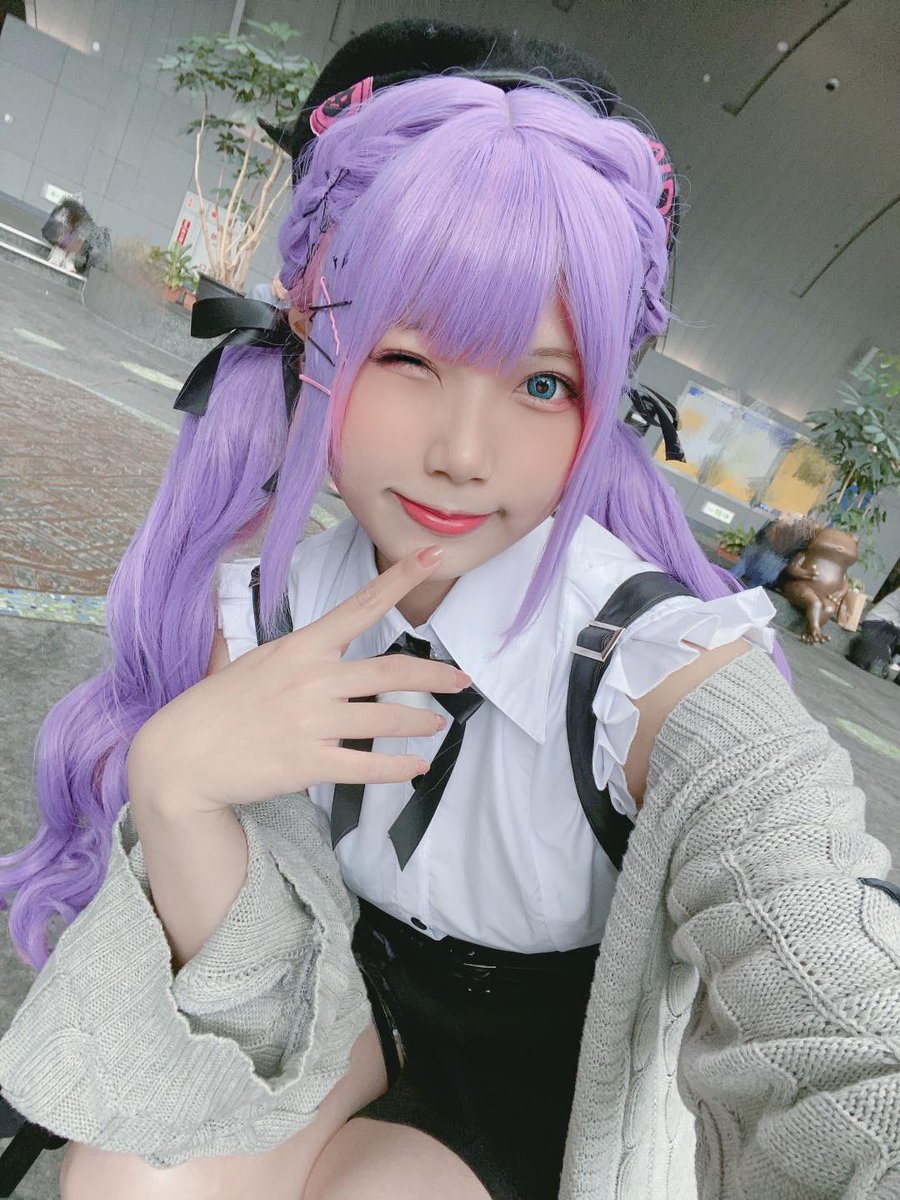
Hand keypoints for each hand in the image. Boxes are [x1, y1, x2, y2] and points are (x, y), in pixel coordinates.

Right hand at [127, 546, 466, 813]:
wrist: (178, 757)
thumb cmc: (212, 707)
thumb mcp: (246, 662)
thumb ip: (276, 651)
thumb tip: (259, 629)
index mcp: (301, 647)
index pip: (360, 605)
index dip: (401, 578)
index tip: (434, 556)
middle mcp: (312, 679)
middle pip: (391, 670)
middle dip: (434, 675)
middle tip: (461, 679)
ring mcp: (311, 722)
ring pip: (387, 719)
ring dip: (420, 722)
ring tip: (436, 724)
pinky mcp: (308, 762)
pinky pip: (368, 766)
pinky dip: (399, 767)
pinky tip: (415, 767)